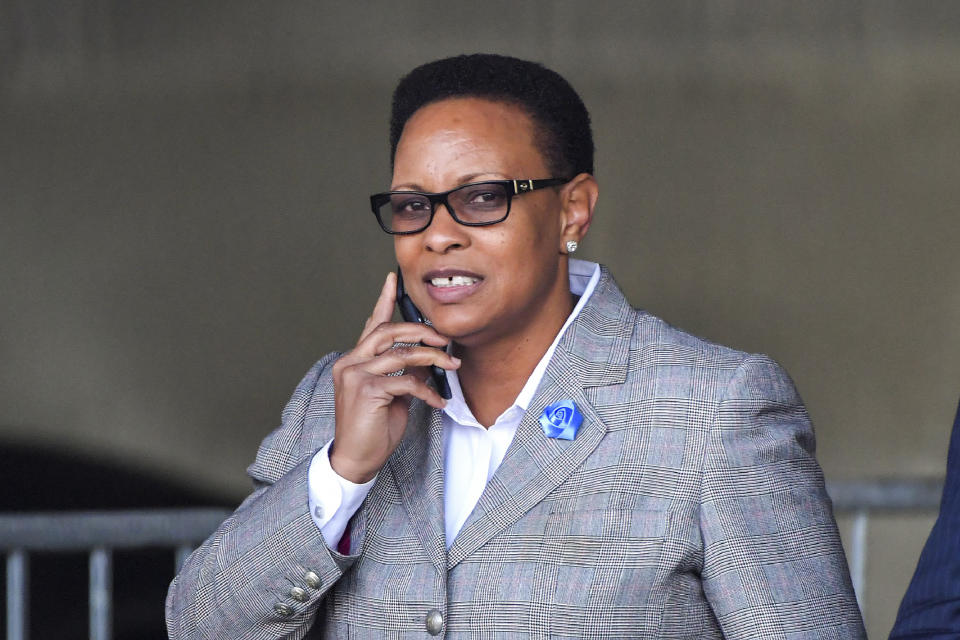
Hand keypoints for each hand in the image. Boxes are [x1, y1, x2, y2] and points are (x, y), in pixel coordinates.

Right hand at [330, 272, 459, 482]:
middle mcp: (350, 361)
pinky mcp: (367, 390)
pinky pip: (406, 380)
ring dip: (434, 358)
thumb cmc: (373, 428)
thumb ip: (402, 372)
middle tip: (446, 339)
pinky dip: (428, 390)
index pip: (371, 324)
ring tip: (452, 365)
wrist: (356, 459)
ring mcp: (356, 374)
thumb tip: (426, 359)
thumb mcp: (392, 395)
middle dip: (423, 331)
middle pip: (390, 331)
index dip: (383, 299)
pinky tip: (438, 401)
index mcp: (354, 360)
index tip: (393, 278)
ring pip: (402, 353)